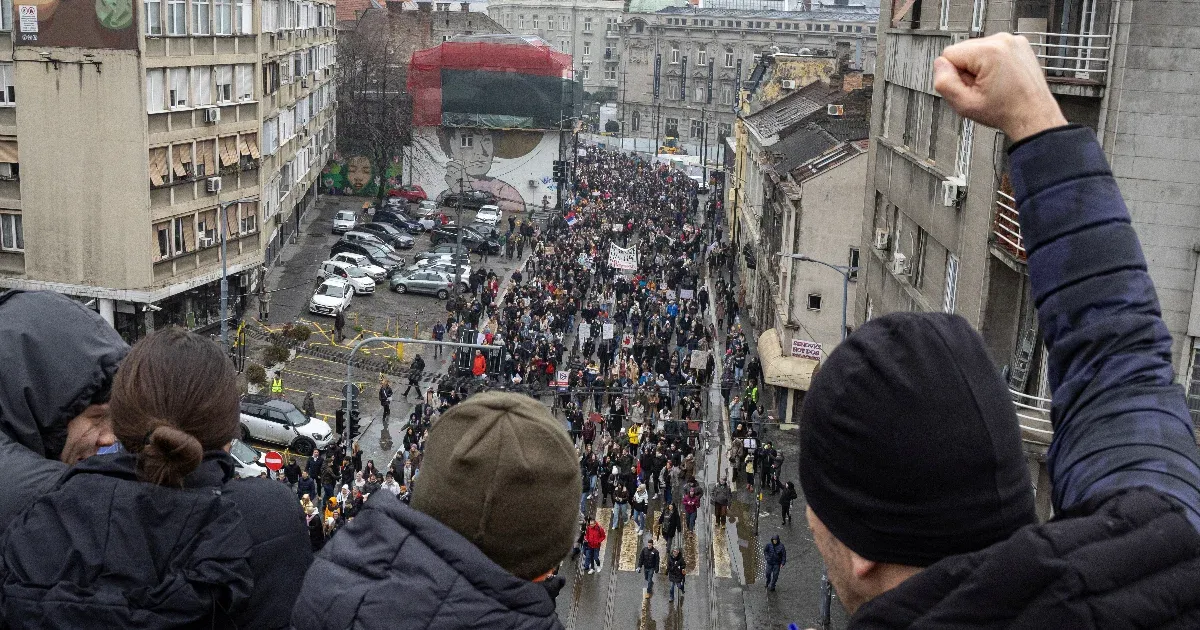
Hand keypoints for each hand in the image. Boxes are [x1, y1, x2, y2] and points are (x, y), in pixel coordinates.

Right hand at [933, 33, 1066, 141]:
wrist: (1033, 115)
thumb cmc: (1006, 111)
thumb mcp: (965, 105)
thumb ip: (944, 83)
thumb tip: (939, 65)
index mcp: (989, 51)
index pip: (948, 54)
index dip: (954, 75)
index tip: (969, 88)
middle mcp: (1002, 40)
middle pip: (963, 51)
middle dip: (967, 70)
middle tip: (981, 89)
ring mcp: (1013, 41)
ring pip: (976, 51)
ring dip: (979, 67)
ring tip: (992, 84)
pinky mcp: (1018, 44)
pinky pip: (991, 50)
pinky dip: (991, 64)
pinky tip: (1000, 78)